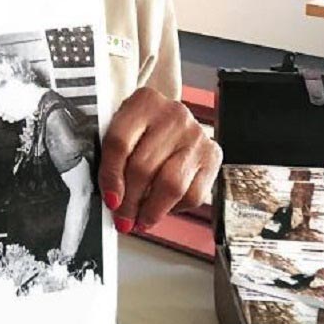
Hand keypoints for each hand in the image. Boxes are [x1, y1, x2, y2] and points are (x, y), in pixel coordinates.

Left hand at [98, 87, 221, 232]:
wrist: (171, 115)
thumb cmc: (142, 126)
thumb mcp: (123, 127)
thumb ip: (113, 155)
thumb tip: (111, 199)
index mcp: (143, 102)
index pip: (119, 142)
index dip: (111, 176)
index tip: (110, 200)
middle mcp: (173, 115)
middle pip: (144, 167)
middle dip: (130, 201)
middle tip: (122, 218)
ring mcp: (195, 135)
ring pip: (170, 184)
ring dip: (152, 210)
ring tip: (140, 220)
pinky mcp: (212, 155)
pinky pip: (193, 194)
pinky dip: (175, 209)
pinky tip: (163, 209)